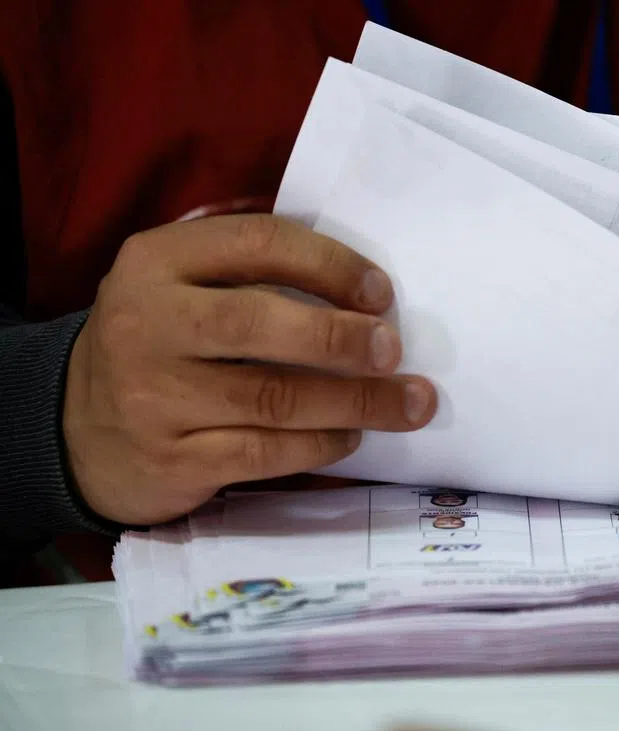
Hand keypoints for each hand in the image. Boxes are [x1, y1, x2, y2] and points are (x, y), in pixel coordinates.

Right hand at [64, 214, 436, 525]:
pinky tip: (351, 436)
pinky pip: (265, 452)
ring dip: (355, 401)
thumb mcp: (180, 286)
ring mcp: (153, 398)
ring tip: (407, 403)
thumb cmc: (160, 346)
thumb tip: (364, 285)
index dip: (330, 265)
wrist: (73, 431)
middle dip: (343, 337)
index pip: (257, 243)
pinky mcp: (171, 460)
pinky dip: (321, 444)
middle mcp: (146, 324)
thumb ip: (249, 269)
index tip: (382, 293)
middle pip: (261, 323)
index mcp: (156, 262)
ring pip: (274, 397)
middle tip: (395, 350)